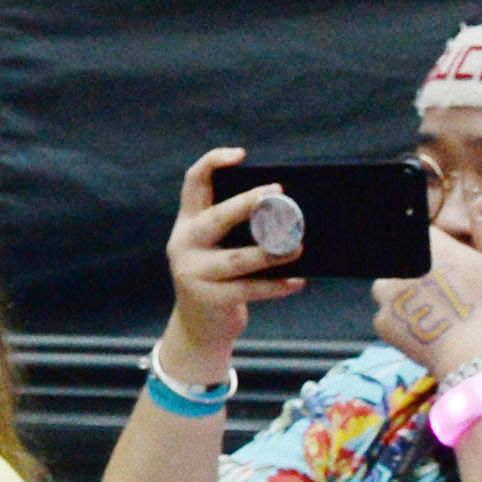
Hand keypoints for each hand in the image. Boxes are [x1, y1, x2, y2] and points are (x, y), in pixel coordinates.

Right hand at [161, 146, 300, 381]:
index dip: (213, 163)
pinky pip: (247, 290)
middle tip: (277, 194)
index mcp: (189, 222)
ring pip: (236, 259)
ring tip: (297, 247)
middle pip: (216, 217)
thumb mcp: (220, 246)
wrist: (199, 327)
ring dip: (270, 252)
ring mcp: (192, 272)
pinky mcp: (207, 299)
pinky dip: (276, 286)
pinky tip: (297, 282)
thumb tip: (291, 211)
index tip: (241, 155)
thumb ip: (241, 228)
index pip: (194, 183)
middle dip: (247, 203)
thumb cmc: (222, 276)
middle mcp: (184, 243)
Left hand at [377, 214, 481, 379]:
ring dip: (405, 293)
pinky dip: (402, 320)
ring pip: (391, 286)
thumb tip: (478, 199)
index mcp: (429, 246)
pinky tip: (426, 327)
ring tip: (435, 310)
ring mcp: (386, 295)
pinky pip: (388, 314)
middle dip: (419, 271)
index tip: (450, 264)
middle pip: (404, 260)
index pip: (421, 233)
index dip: (437, 247)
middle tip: (446, 292)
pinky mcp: (381, 322)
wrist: (476, 354)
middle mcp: (401, 266)